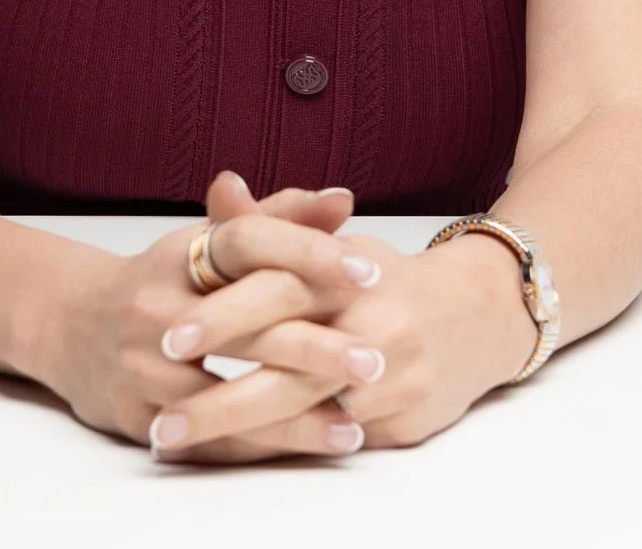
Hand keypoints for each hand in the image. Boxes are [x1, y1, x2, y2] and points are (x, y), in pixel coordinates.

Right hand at [28, 172, 382, 462]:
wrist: (71, 326)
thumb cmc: (162, 281)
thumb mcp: (209, 242)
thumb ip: (279, 220)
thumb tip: (342, 199)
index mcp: (181, 253)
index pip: (249, 240)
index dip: (310, 251)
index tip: (370, 272)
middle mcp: (156, 304)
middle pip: (244, 323)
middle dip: (315, 346)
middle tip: (374, 360)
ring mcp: (138, 362)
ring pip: (224, 394)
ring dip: (292, 415)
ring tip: (353, 424)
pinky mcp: (131, 412)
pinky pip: (204, 438)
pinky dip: (257, 445)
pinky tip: (305, 446)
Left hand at [155, 205, 539, 452]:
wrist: (477, 315)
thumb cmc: (383, 281)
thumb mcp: (330, 245)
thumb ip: (269, 224)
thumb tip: (220, 187)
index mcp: (346, 271)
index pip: (279, 289)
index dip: (223, 315)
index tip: (170, 338)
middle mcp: (373, 321)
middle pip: (287, 364)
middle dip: (221, 398)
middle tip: (164, 420)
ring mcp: (393, 374)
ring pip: (306, 411)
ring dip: (240, 433)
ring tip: (181, 443)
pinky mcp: (405, 418)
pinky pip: (332, 439)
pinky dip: (282, 446)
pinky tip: (232, 454)